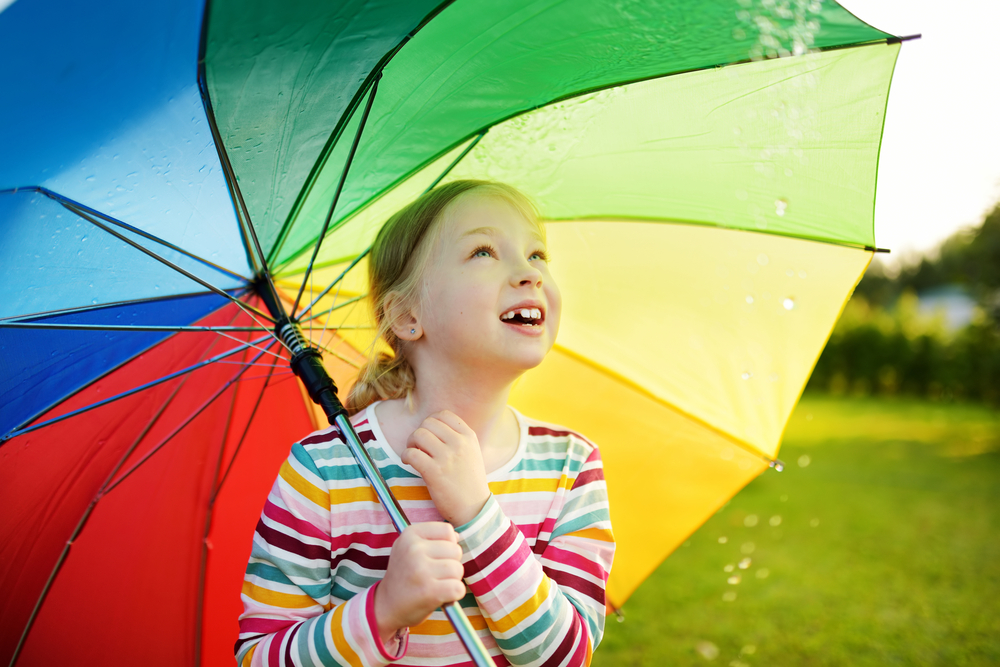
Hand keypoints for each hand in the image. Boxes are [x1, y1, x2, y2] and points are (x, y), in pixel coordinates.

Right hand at [374, 522, 464, 642]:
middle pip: (456, 550)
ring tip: (435, 584)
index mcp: (410, 534)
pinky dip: (454, 595)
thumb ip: (433, 538)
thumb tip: (457, 536)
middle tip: (433, 574)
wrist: (386, 606)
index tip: (434, 556)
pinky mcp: (429, 591)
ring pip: (458, 569)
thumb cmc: (404, 576)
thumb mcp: (409, 548)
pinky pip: (458, 588)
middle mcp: (414, 549)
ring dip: (452, 580)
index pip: (447, 531)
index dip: (447, 544)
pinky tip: (440, 596)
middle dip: (451, 563)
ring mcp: (421, 570)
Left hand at [401, 410, 490, 525]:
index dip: (430, 422)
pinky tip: (408, 463)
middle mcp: (459, 443)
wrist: (474, 508)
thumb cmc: (469, 482)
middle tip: (417, 446)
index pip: (443, 415)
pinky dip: (405, 456)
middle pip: (428, 423)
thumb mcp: (472, 453)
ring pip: (418, 434)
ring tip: (414, 455)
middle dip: (419, 432)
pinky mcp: (434, 472)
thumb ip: (457, 438)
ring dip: (410, 443)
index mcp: (469, 436)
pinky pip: (411, 453)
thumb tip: (432, 427)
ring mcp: (447, 457)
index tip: (428, 435)